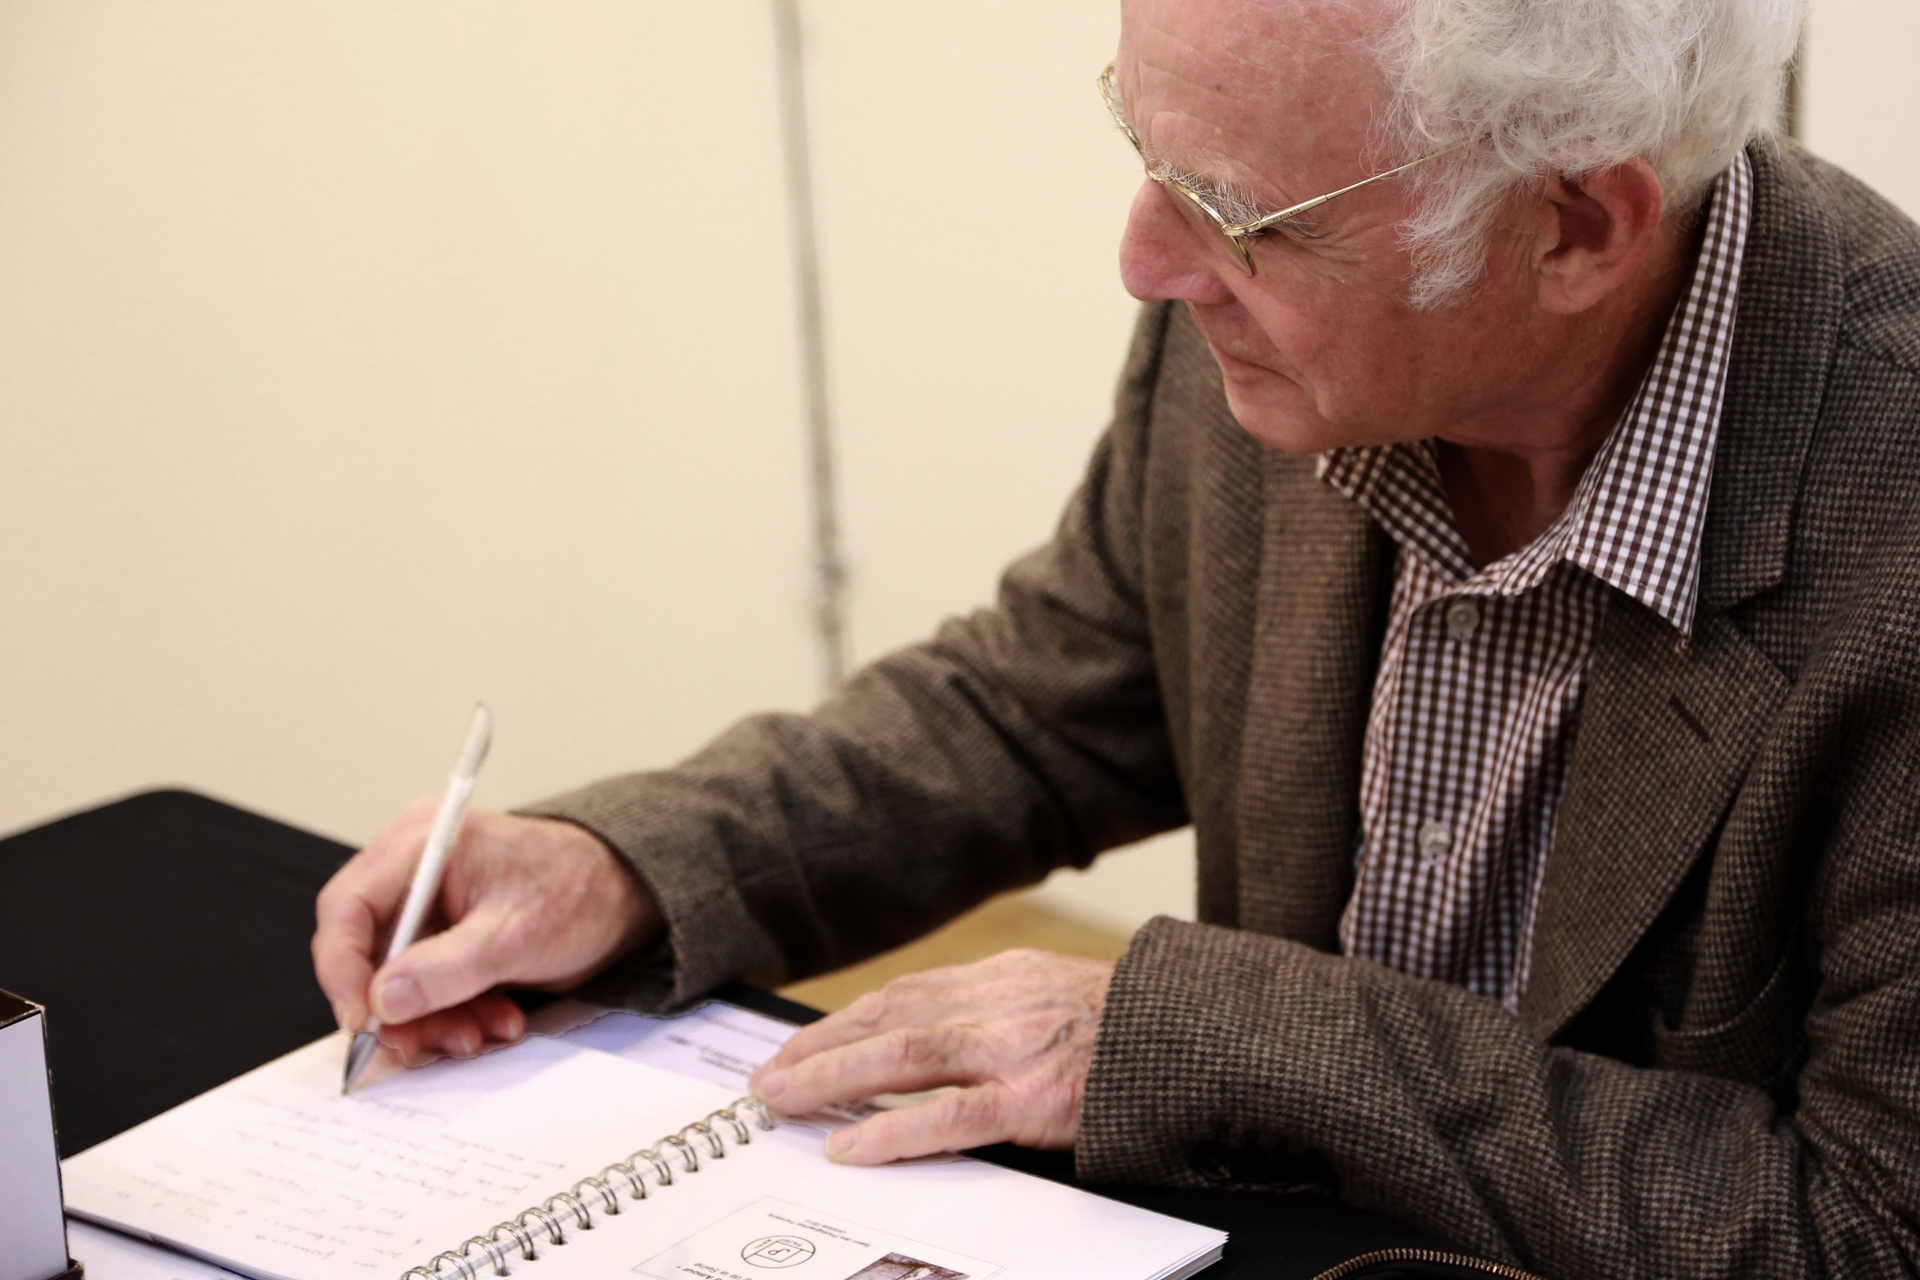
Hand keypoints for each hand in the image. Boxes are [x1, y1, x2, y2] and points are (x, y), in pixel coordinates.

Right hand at [312, 800, 660, 1065]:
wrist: (628, 897)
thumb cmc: (582, 887)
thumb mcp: (518, 932)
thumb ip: (450, 967)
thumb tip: (385, 998)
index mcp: (423, 844)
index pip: (347, 906)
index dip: (342, 968)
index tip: (363, 1018)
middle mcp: (415, 872)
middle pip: (364, 953)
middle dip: (397, 1008)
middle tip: (425, 1044)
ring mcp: (430, 910)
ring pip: (395, 983)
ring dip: (433, 1021)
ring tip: (483, 1031)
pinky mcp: (446, 943)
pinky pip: (427, 992)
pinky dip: (455, 1016)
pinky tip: (496, 1021)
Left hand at [748, 949, 1112, 1164]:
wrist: (1205, 1037)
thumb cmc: (1137, 1031)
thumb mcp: (1060, 997)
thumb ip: (1000, 1011)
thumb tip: (933, 1039)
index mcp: (1004, 977)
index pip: (904, 995)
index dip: (842, 1022)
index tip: (797, 1046)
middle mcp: (1000, 1001)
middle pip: (888, 1018)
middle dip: (818, 1048)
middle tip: (766, 1080)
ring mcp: (1016, 1048)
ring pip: (903, 1054)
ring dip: (832, 1078)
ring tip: (783, 1103)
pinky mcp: (1037, 1097)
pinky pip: (949, 1115)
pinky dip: (892, 1128)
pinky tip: (850, 1145)